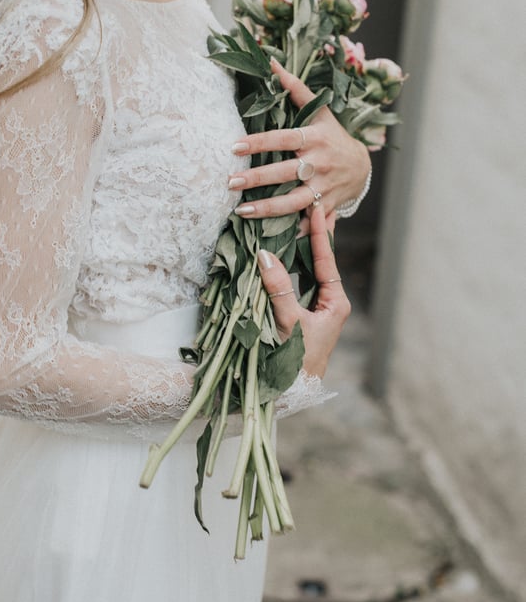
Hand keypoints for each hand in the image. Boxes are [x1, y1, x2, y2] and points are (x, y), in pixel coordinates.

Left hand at [229, 57, 370, 218]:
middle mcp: (320, 164)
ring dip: (266, 209)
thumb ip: (295, 89)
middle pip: (284, 173)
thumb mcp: (319, 112)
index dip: (259, 142)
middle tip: (229, 182)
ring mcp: (324, 188)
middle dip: (256, 178)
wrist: (362, 167)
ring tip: (240, 211)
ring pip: (293, 201)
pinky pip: (307, 222)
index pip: (283, 138)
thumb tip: (271, 63)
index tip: (234, 146)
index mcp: (315, 138)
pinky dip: (291, 232)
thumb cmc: (332, 136)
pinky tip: (268, 239)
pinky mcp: (326, 207)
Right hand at [257, 203, 349, 377]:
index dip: (320, 234)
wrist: (290, 393)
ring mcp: (316, 310)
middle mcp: (329, 304)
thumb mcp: (287, 321)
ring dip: (303, 249)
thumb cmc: (294, 360)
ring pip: (310, 272)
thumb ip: (278, 288)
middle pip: (322, 263)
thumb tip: (265, 254)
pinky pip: (298, 284)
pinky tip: (284, 253)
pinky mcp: (301, 316)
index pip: (327, 261)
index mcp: (335, 304)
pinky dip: (292, 266)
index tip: (316, 209)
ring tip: (299, 223)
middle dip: (314, 236)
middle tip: (310, 207)